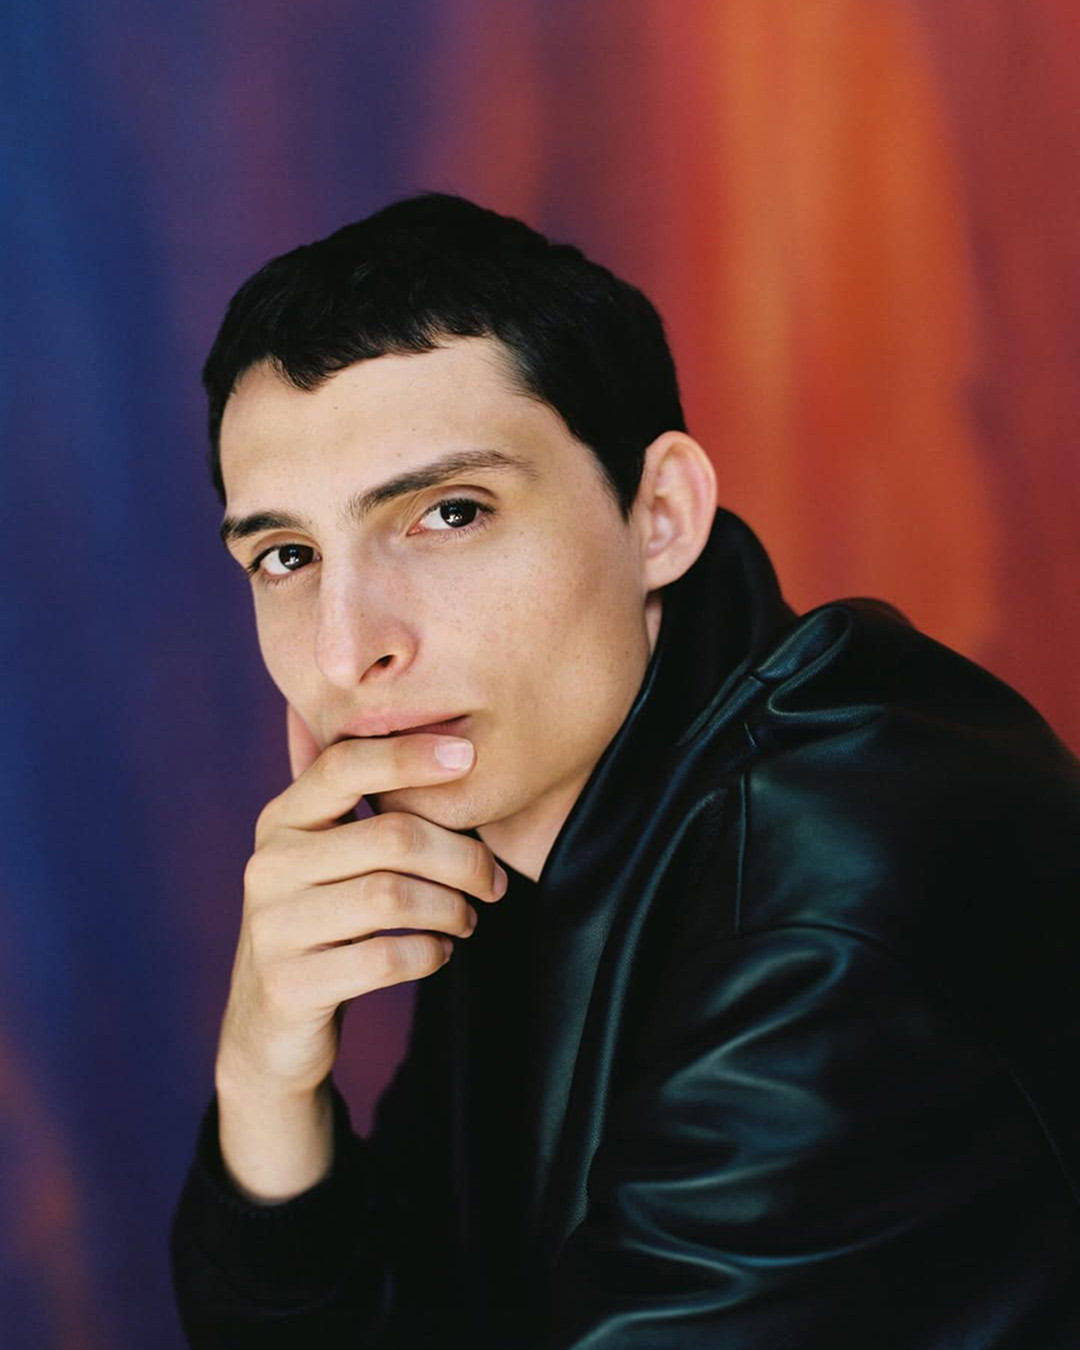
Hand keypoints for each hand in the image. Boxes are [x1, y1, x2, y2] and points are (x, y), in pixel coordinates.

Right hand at [214, 705, 506, 1199]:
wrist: (269, 1028)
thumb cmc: (324, 924)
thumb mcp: (328, 861)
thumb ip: (369, 814)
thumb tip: (456, 754)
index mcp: (283, 820)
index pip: (344, 764)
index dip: (409, 755)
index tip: (468, 755)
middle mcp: (270, 864)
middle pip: (392, 836)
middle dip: (462, 857)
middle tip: (494, 882)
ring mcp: (274, 926)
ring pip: (393, 896)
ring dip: (451, 908)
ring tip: (468, 919)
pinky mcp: (290, 985)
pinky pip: (384, 959)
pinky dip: (428, 953)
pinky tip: (439, 952)